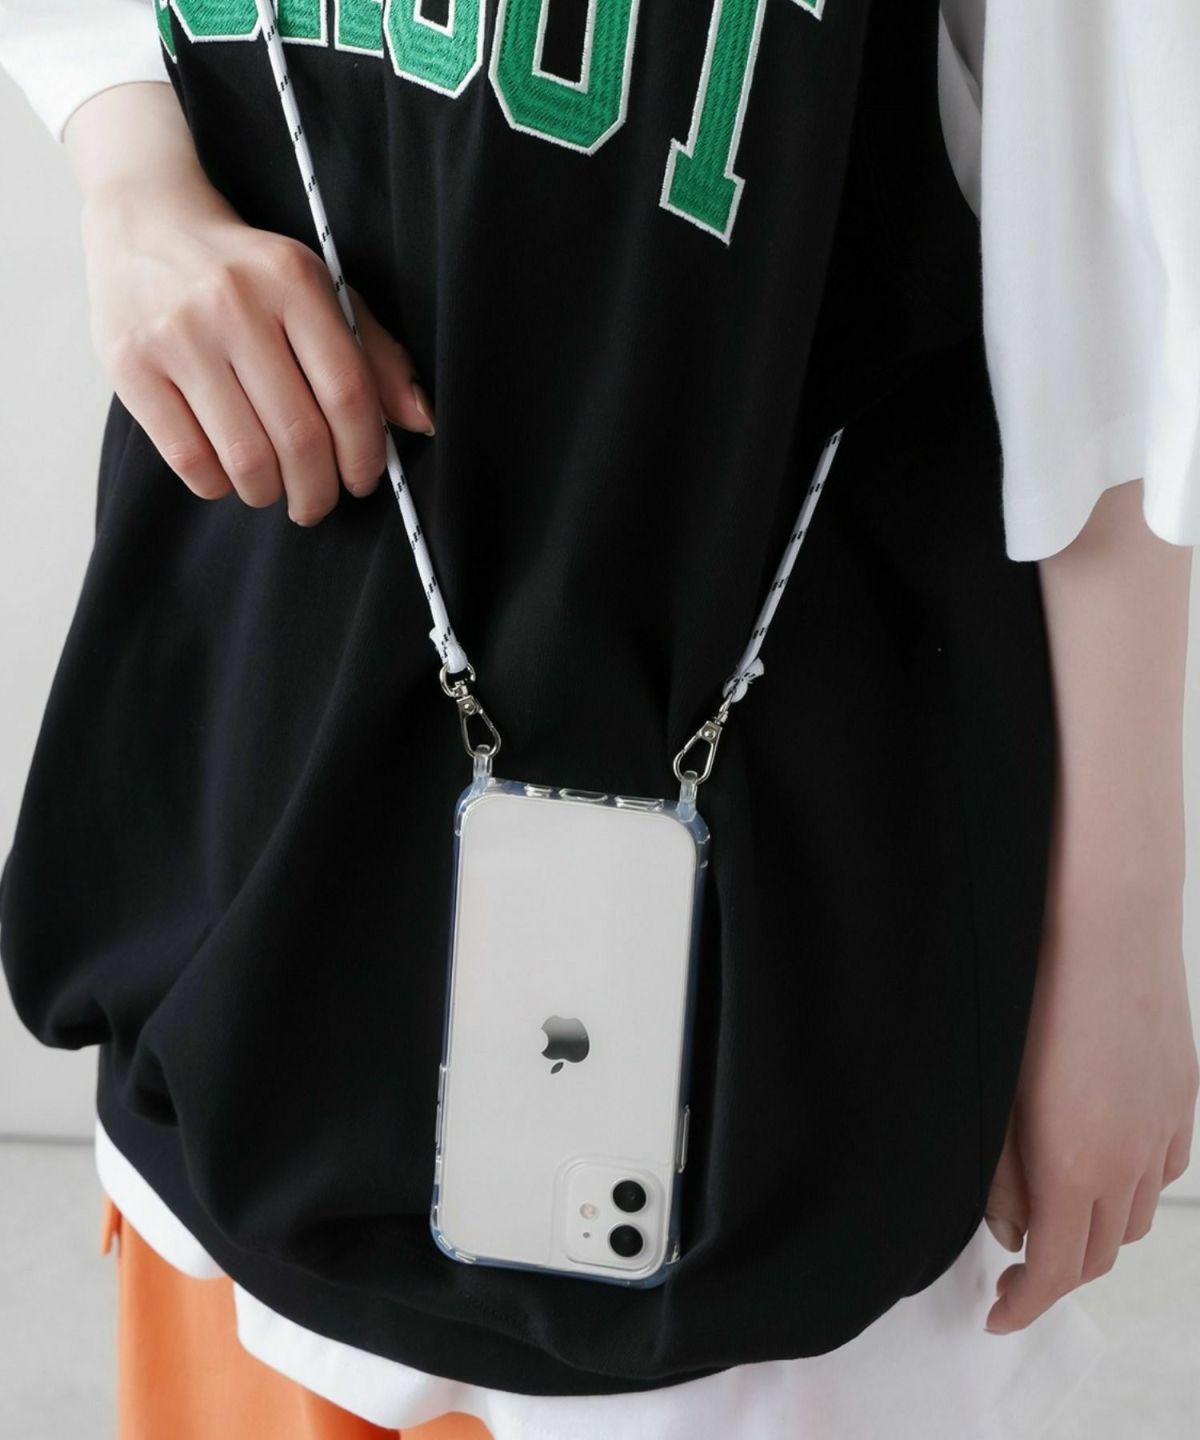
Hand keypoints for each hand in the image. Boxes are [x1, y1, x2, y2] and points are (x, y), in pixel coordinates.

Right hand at [79, 170, 433, 524]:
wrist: (145, 220)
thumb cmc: (247, 270)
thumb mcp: (317, 291)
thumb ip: (373, 354)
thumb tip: (420, 421)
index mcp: (293, 281)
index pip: (347, 393)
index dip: (364, 453)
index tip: (363, 480)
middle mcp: (234, 304)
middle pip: (299, 436)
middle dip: (317, 490)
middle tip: (316, 504)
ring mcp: (178, 334)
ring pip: (246, 457)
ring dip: (268, 493)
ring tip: (272, 489)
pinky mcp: (130, 364)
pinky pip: (189, 458)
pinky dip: (218, 485)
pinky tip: (227, 474)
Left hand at [982, 868, 1197, 1332]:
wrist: (1105, 914)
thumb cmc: (1034, 988)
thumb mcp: (997, 1089)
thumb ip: (1000, 1172)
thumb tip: (1010, 1232)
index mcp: (1075, 1163)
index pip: (1058, 1271)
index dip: (1024, 1303)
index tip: (997, 1312)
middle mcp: (1132, 1157)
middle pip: (1102, 1252)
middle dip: (1058, 1272)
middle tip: (1015, 1266)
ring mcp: (1167, 1125)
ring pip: (1140, 1215)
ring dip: (1097, 1229)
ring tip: (1054, 1211)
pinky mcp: (1185, 1093)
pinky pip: (1168, 1168)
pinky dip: (1135, 1185)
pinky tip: (1104, 1162)